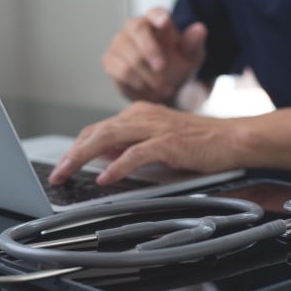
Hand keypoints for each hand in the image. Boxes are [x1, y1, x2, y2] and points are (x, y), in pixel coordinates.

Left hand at [49, 101, 243, 185]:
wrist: (232, 138)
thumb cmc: (198, 142)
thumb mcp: (157, 141)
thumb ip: (130, 146)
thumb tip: (103, 157)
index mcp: (139, 114)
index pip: (99, 129)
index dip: (78, 147)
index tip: (64, 163)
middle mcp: (143, 116)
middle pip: (97, 132)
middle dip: (73, 153)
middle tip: (58, 172)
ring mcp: (155, 127)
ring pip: (110, 138)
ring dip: (84, 157)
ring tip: (68, 173)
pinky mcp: (169, 142)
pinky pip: (136, 153)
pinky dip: (118, 166)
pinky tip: (105, 177)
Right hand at [102, 8, 207, 102]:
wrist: (160, 86)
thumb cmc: (176, 65)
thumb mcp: (191, 57)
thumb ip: (193, 43)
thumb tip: (200, 29)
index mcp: (156, 21)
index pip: (155, 12)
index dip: (158, 16)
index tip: (164, 23)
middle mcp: (134, 27)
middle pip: (137, 29)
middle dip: (150, 49)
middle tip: (162, 67)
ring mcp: (119, 43)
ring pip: (130, 57)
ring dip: (149, 77)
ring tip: (165, 89)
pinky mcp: (110, 60)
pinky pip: (120, 71)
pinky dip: (137, 84)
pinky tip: (147, 90)